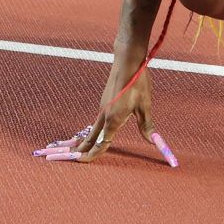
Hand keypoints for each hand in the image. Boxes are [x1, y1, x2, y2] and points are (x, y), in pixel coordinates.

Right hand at [33, 66, 176, 166]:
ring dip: (84, 141)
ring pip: (92, 129)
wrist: (127, 61)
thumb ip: (146, 125)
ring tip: (75, 150)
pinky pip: (95, 121)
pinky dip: (90, 131)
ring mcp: (102, 108)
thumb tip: (152, 141)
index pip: (102, 143)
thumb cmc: (137, 83)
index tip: (83, 162)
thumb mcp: (145, 105)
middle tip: (71, 159)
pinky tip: (91, 134)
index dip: (93, 155)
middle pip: (91, 138)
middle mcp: (104, 116)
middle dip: (81, 150)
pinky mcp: (104, 102)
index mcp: (113, 120)